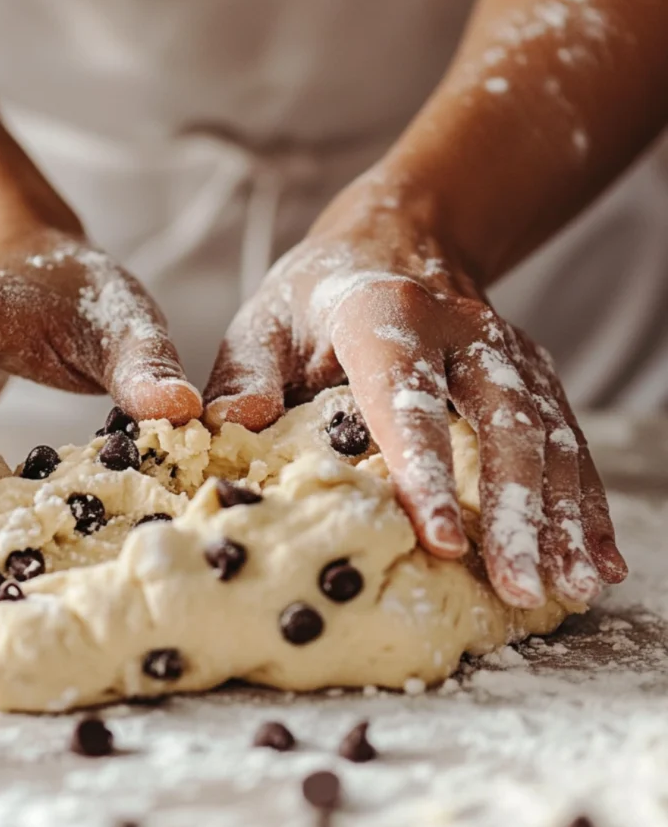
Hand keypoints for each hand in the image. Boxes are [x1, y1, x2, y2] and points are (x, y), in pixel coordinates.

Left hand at [204, 172, 626, 608]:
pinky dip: (584, 499)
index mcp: (385, 314)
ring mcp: (505, 350)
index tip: (441, 543)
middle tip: (521, 587)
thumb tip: (230, 426)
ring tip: (571, 588)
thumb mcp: (265, 320)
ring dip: (563, 513)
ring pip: (548, 433)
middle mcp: (461, 329)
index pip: (406, 396)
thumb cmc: (314, 296)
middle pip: (502, 419)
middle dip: (517, 508)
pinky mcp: (530, 371)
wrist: (391, 238)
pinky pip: (568, 436)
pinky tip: (597, 558)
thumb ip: (246, 373)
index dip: (425, 470)